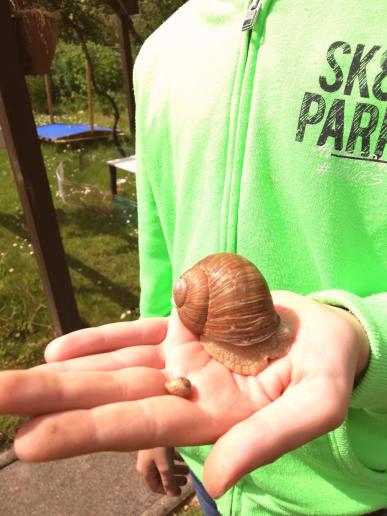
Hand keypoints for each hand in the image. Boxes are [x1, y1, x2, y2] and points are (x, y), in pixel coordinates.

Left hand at [0, 292, 368, 497]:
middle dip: (51, 400)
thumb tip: (216, 485)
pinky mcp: (188, 325)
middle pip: (110, 396)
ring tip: (9, 379)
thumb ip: (269, 440)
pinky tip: (60, 348)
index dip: (87, 431)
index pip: (139, 426)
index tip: (29, 442)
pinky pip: (138, 332)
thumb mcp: (316, 406)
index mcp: (215, 418)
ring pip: (115, 364)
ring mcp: (183, 356)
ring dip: (63, 371)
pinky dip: (100, 339)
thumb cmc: (330, 371)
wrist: (327, 333)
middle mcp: (187, 390)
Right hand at [136, 447, 188, 495]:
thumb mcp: (165, 466)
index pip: (155, 486)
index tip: (179, 492)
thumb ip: (169, 481)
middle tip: (186, 481)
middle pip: (160, 476)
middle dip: (174, 480)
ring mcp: (150, 452)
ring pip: (164, 465)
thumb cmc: (158, 446)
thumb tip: (173, 495)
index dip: (167, 491)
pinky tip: (183, 457)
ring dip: (175, 469)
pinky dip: (174, 458)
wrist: (154, 422)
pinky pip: (165, 455)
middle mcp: (146, 462)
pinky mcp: (156, 444)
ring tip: (187, 470)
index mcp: (145, 470)